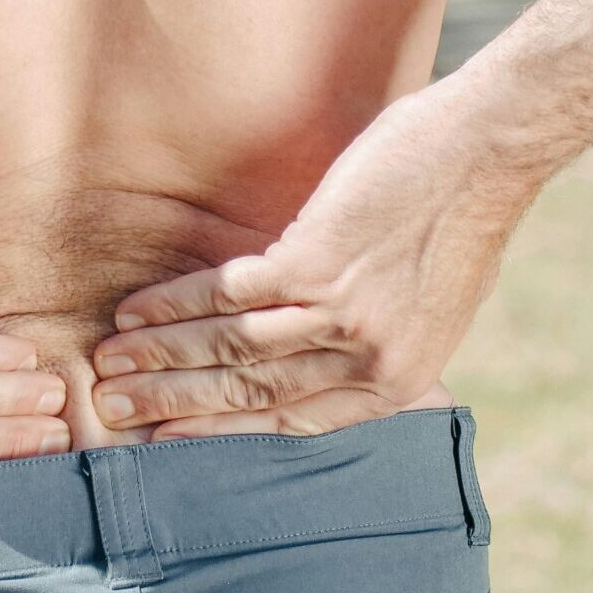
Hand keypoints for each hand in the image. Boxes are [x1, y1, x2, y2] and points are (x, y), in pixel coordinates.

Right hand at [90, 80, 537, 438]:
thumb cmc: (458, 218)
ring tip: (111, 365)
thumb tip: (317, 350)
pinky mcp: (318, 263)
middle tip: (114, 411)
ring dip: (161, 358)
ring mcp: (341, 314)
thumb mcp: (430, 306)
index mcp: (398, 381)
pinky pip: (231, 292)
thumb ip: (374, 340)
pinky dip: (178, 303)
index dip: (220, 431)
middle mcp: (367, 360)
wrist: (482, 154)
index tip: (167, 438)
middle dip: (173, 404)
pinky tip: (139, 310)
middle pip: (250, 392)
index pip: (292, 422)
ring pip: (232, 348)